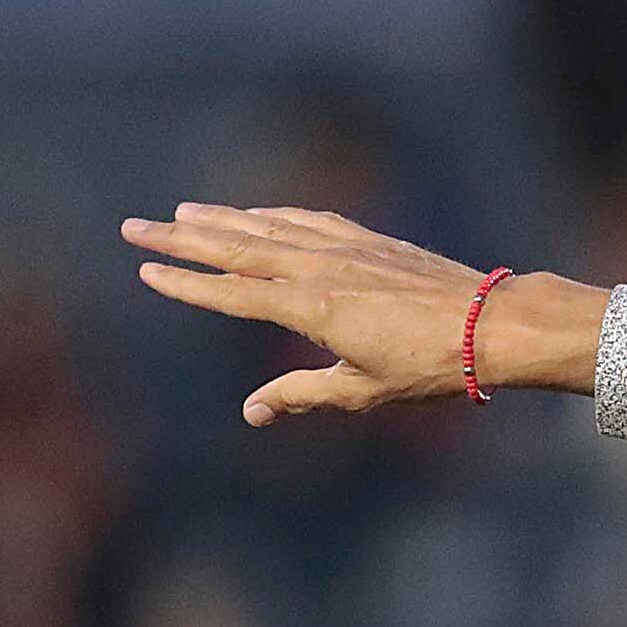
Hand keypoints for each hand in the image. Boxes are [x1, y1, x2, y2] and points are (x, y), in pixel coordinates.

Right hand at [120, 205, 602, 423]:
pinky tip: (259, 213)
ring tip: (182, 212)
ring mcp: (344, 247)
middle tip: (135, 226)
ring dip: (223, 218)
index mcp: (310, 307)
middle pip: (236, 248)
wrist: (492, 325)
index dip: (186, 283)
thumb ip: (302, 395)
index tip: (146, 271)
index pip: (232, 293)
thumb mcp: (362, 391)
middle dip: (182, 238)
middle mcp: (319, 268)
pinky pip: (309, 218)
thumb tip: (252, 414)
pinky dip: (276, 214)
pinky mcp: (369, 239)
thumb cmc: (430, 366)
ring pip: (268, 226)